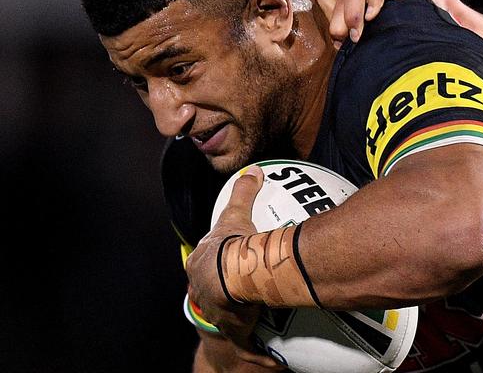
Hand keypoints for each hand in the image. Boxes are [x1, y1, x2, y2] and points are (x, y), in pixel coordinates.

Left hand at [187, 166, 280, 369]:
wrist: (235, 276)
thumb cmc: (231, 245)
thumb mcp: (236, 213)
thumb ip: (243, 192)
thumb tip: (252, 171)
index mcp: (199, 264)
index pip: (201, 263)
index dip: (210, 262)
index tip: (221, 263)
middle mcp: (201, 289)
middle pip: (207, 289)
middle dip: (216, 290)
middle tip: (236, 288)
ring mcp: (215, 310)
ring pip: (221, 311)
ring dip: (232, 311)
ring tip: (249, 309)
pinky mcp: (231, 327)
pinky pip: (241, 333)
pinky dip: (250, 334)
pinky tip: (260, 334)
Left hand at [315, 0, 466, 43]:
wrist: (428, 27)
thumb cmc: (394, 36)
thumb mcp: (368, 42)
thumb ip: (351, 44)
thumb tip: (337, 50)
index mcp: (347, 2)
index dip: (328, 15)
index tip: (336, 39)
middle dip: (338, 19)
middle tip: (343, 39)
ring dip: (353, 12)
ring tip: (357, 34)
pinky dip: (375, 0)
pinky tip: (373, 16)